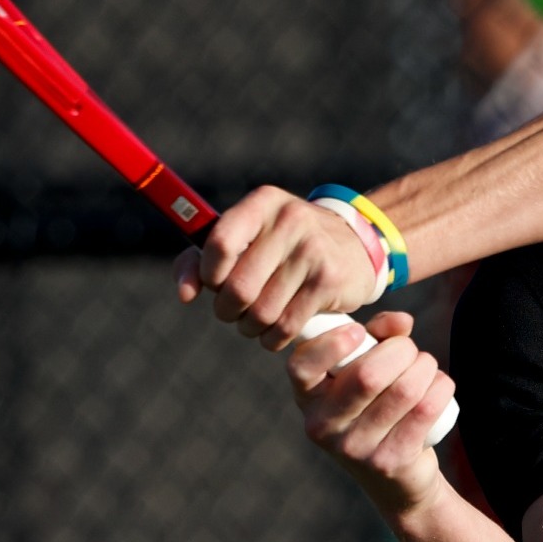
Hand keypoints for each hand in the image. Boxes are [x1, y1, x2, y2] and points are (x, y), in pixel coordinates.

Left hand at [173, 185, 381, 349]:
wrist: (356, 244)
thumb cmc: (285, 244)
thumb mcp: (249, 236)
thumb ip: (203, 258)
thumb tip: (185, 293)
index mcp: (263, 203)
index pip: (220, 244)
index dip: (209, 274)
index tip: (215, 284)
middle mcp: (290, 220)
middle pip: (238, 287)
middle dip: (228, 310)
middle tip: (234, 311)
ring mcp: (313, 250)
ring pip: (261, 312)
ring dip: (250, 327)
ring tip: (255, 321)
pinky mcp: (330, 280)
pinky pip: (287, 326)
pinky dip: (273, 338)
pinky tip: (275, 332)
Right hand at [288, 310, 456, 516]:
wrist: (395, 478)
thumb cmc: (375, 406)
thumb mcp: (364, 368)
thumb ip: (378, 334)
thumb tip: (402, 322)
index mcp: (309, 398)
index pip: (301, 366)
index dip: (330, 343)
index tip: (358, 332)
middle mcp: (324, 426)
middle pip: (368, 376)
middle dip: (401, 351)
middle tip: (409, 351)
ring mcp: (356, 448)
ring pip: (404, 390)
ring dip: (426, 367)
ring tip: (426, 368)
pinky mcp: (390, 461)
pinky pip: (426, 409)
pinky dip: (441, 388)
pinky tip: (440, 386)